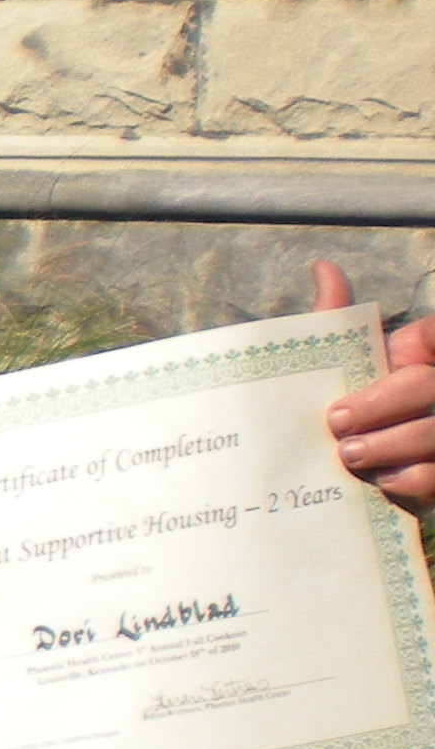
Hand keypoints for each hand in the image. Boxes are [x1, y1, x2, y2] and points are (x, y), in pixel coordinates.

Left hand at [314, 261, 434, 511]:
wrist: (342, 463)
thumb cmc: (345, 402)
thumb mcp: (340, 360)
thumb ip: (335, 318)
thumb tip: (323, 267)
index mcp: (425, 351)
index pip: (431, 336)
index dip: (420, 348)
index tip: (383, 365)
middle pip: (428, 387)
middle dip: (384, 404)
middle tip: (337, 421)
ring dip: (395, 444)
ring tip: (349, 454)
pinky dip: (414, 479)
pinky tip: (384, 481)